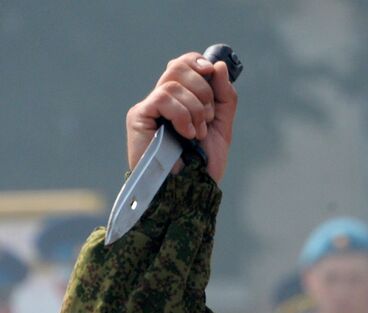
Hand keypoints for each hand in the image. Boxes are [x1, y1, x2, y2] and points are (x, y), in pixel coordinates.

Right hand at [126, 53, 237, 182]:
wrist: (189, 191)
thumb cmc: (201, 166)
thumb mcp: (221, 128)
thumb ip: (224, 98)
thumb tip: (218, 65)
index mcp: (180, 100)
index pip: (183, 64)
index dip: (198, 62)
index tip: (211, 72)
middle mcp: (162, 100)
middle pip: (178, 67)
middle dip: (203, 90)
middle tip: (208, 118)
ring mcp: (149, 107)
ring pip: (174, 83)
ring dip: (196, 109)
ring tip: (197, 134)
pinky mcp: (139, 116)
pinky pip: (164, 98)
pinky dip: (182, 115)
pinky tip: (187, 134)